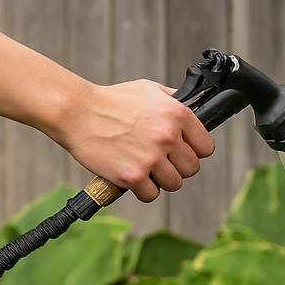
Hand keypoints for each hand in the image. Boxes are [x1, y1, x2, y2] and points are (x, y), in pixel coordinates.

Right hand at [54, 79, 214, 201]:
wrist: (78, 112)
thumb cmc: (112, 100)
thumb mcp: (149, 89)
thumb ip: (173, 100)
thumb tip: (192, 107)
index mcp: (178, 114)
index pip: (206, 147)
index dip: (194, 151)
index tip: (181, 151)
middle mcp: (168, 137)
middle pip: (191, 168)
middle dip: (176, 166)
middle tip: (159, 161)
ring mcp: (151, 158)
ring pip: (174, 184)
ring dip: (160, 180)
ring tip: (145, 169)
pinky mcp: (133, 176)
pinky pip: (151, 194)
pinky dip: (142, 190)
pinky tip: (132, 177)